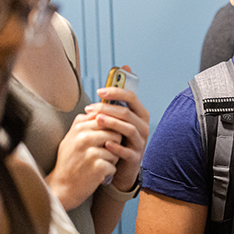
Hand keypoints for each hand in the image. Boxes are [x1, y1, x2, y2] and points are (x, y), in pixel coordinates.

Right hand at [47, 110, 118, 207]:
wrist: (61, 188)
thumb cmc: (68, 163)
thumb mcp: (71, 138)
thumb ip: (84, 123)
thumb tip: (100, 109)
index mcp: (78, 127)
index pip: (106, 119)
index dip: (111, 129)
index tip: (107, 140)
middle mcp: (83, 137)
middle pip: (114, 133)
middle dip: (114, 144)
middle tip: (105, 154)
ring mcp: (90, 152)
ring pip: (116, 149)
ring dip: (112, 159)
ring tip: (100, 164)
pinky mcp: (97, 167)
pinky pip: (114, 165)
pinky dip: (108, 172)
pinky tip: (98, 175)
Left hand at [93, 73, 150, 191]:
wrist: (122, 167)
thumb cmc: (119, 138)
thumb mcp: (119, 117)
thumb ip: (119, 96)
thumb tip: (125, 67)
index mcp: (140, 113)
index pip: (131, 96)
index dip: (115, 92)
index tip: (99, 92)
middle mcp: (143, 126)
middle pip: (127, 113)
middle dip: (107, 109)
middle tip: (90, 109)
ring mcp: (141, 142)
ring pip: (128, 129)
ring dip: (111, 124)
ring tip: (96, 121)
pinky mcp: (136, 157)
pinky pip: (127, 150)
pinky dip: (115, 146)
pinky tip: (104, 144)